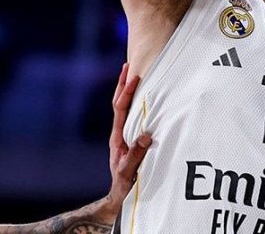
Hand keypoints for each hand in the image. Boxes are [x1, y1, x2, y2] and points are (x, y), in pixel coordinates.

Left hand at [98, 63, 151, 218]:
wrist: (120, 198)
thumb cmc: (125, 186)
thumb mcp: (130, 171)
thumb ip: (137, 153)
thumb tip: (147, 133)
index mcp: (117, 137)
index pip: (120, 109)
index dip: (126, 92)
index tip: (133, 76)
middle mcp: (119, 134)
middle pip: (118, 104)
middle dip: (122, 84)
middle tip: (127, 65)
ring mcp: (123, 136)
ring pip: (123, 109)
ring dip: (126, 91)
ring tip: (132, 75)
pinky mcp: (129, 140)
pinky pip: (130, 117)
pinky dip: (133, 103)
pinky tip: (140, 98)